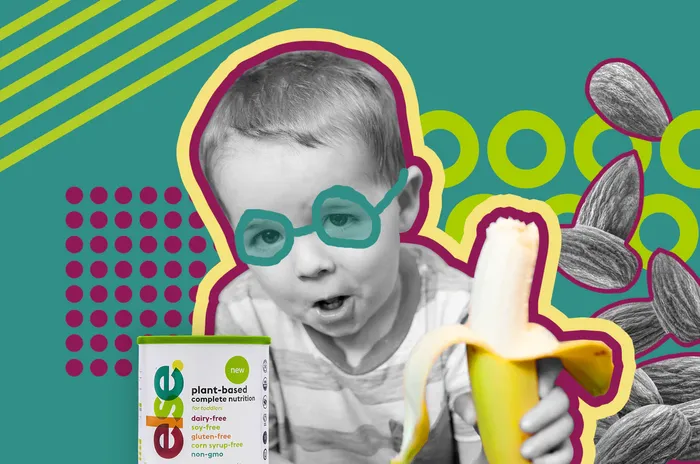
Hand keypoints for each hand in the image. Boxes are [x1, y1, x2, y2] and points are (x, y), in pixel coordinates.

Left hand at [454, 358, 573, 463]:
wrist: (493, 444)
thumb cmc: (489, 415)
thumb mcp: (474, 406)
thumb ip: (467, 404)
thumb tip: (472, 415)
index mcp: (532, 381)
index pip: (550, 366)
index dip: (550, 373)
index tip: (539, 388)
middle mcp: (550, 400)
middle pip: (561, 398)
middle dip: (545, 413)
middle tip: (523, 426)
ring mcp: (558, 423)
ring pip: (566, 425)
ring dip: (547, 439)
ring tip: (525, 452)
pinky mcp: (561, 447)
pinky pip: (567, 452)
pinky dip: (555, 459)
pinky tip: (538, 463)